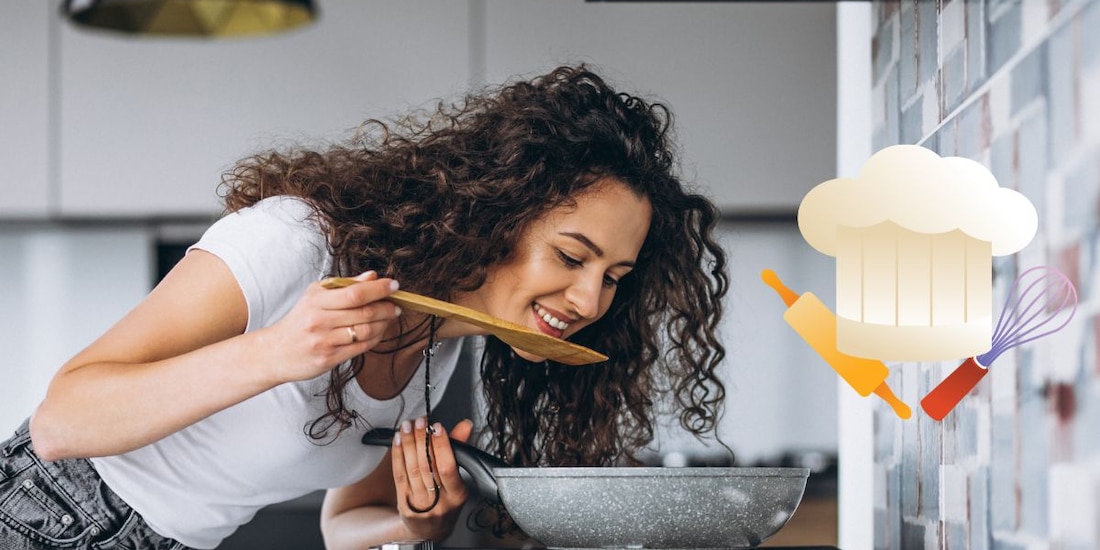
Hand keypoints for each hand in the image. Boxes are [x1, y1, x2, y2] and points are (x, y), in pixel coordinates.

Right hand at [262, 271, 401, 382]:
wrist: (275, 352)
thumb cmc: (299, 321)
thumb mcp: (315, 296)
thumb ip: (345, 286)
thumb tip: (372, 276)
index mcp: (316, 301)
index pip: (355, 293)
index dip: (379, 289)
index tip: (394, 285)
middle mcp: (320, 321)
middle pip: (364, 313)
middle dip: (386, 308)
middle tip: (396, 305)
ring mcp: (325, 341)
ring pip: (366, 331)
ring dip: (384, 324)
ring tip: (389, 318)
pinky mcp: (329, 358)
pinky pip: (361, 348)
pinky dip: (375, 338)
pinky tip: (378, 332)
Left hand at [392, 417, 473, 539]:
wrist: (429, 529)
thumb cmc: (446, 501)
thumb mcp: (458, 480)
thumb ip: (458, 450)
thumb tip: (464, 425)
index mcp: (457, 495)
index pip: (448, 467)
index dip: (442, 445)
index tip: (437, 427)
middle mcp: (439, 502)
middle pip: (427, 466)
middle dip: (422, 440)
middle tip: (420, 422)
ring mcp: (420, 505)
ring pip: (412, 469)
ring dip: (408, 444)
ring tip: (408, 427)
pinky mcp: (404, 504)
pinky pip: (399, 475)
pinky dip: (398, 455)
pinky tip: (398, 441)